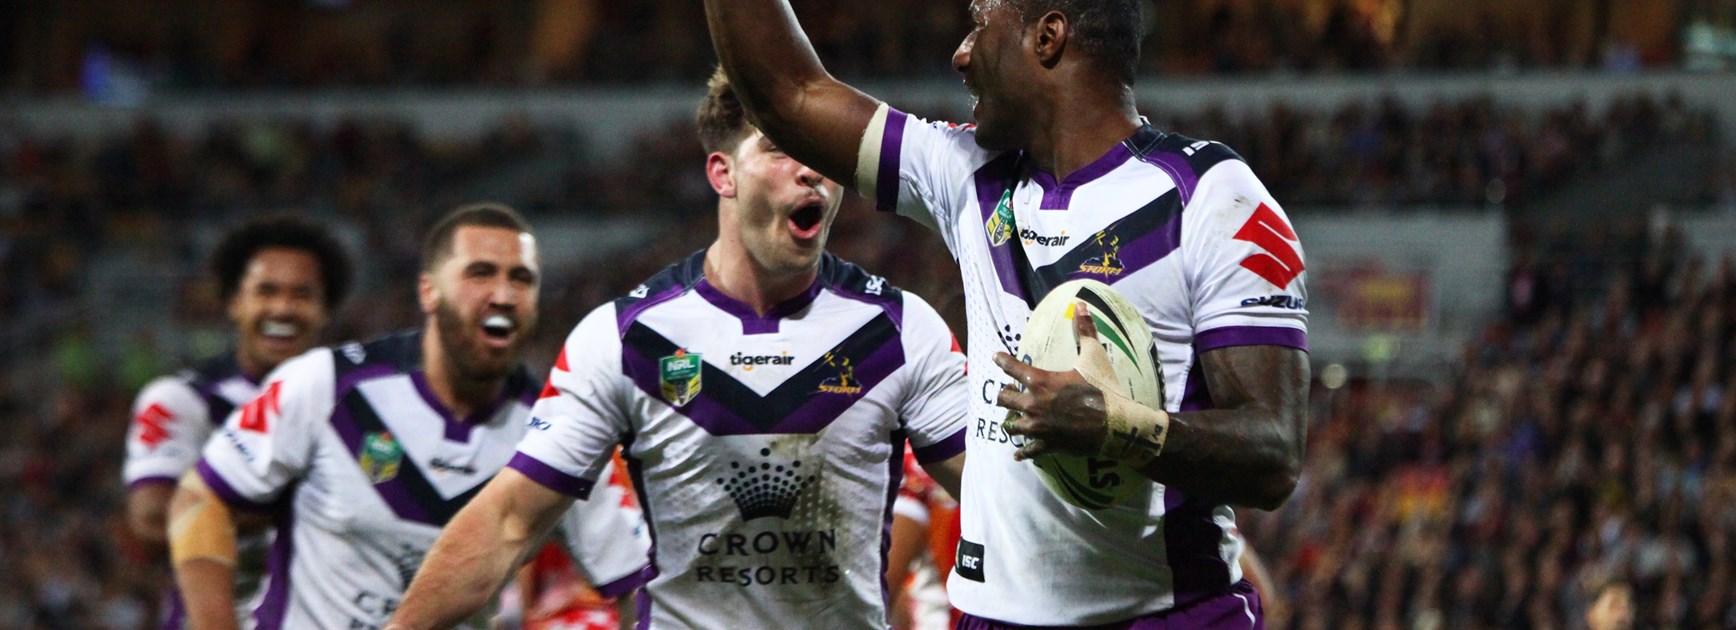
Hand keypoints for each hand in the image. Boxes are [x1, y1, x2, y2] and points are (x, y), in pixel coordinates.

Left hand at [993, 302, 1116, 460]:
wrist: (1116, 425)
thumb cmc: (1103, 388)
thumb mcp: (1094, 356)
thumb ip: (1085, 330)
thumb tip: (1081, 304)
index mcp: (1041, 382)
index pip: (1012, 368)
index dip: (1001, 360)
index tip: (994, 357)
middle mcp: (1033, 405)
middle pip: (1004, 400)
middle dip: (1004, 396)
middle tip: (1006, 393)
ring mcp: (1039, 427)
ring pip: (1012, 426)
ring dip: (1012, 422)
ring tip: (1012, 421)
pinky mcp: (1048, 445)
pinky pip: (1028, 451)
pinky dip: (1024, 452)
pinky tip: (1019, 454)